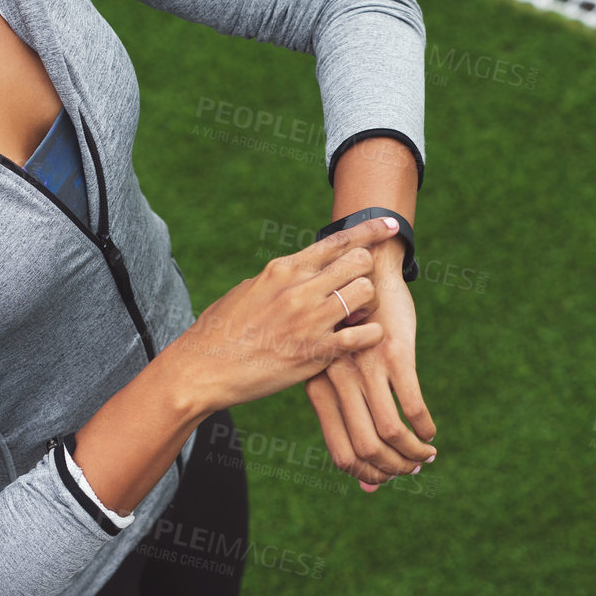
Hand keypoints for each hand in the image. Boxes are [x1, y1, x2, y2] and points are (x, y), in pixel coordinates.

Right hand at [167, 216, 402, 412]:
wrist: (203, 368)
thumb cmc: (220, 331)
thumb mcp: (248, 290)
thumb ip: (280, 279)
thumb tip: (299, 272)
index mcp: (283, 268)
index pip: (337, 240)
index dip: (371, 231)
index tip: (392, 227)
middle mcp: (299, 287)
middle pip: (360, 261)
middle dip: (366, 274)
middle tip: (357, 292)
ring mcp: (309, 319)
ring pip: (365, 292)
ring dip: (367, 305)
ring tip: (354, 318)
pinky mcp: (315, 351)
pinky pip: (363, 334)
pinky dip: (369, 336)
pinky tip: (359, 341)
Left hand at [303, 241, 435, 489]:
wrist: (363, 273)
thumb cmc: (348, 332)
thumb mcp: (336, 371)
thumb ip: (347, 424)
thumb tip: (366, 485)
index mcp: (320, 388)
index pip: (340, 452)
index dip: (365, 473)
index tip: (383, 479)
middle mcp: (339, 382)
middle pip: (366, 448)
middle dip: (393, 468)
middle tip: (410, 471)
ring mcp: (366, 368)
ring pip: (391, 432)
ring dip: (413, 453)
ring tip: (424, 456)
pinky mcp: (393, 354)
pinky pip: (412, 404)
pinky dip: (424, 427)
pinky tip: (430, 432)